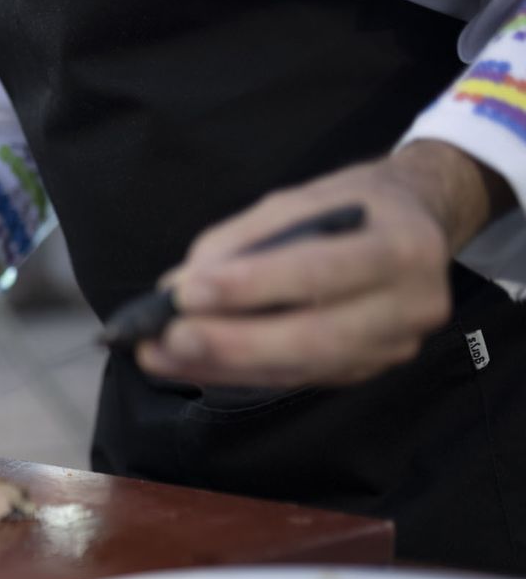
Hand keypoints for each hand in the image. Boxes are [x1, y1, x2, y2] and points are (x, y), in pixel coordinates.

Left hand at [139, 141, 507, 387]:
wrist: (417, 224)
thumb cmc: (352, 205)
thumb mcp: (300, 199)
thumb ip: (239, 241)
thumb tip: (177, 289)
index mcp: (401, 247)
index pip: (320, 272)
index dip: (250, 287)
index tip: (185, 294)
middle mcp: (410, 306)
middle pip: (313, 338)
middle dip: (230, 342)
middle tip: (167, 339)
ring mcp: (391, 347)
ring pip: (298, 368)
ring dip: (221, 365)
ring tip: (161, 355)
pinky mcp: (363, 369)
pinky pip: (292, 379)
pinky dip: (235, 372)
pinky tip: (189, 363)